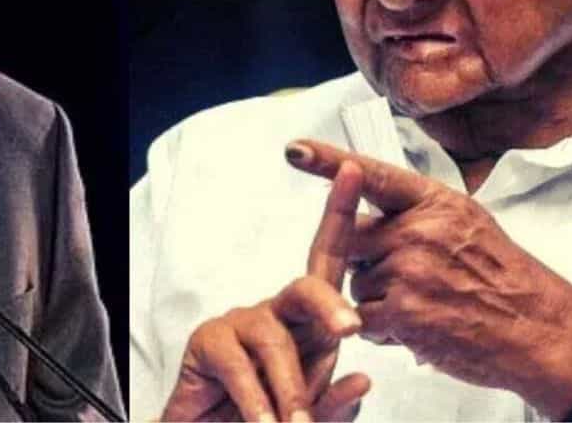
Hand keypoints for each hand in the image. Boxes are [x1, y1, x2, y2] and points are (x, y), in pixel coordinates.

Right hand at [160, 163, 372, 421]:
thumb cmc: (270, 421)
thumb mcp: (314, 417)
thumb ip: (338, 404)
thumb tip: (363, 378)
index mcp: (311, 326)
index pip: (331, 264)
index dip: (341, 217)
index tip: (353, 173)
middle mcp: (277, 315)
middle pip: (306, 286)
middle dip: (328, 304)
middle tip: (348, 329)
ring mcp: (240, 324)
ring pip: (276, 341)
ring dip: (290, 389)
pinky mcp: (208, 341)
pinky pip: (240, 367)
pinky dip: (256, 402)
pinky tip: (263, 421)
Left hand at [284, 139, 571, 417]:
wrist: (541, 331)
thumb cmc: (504, 279)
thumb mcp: (467, 224)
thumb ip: (417, 213)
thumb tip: (369, 208)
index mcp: (435, 202)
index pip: (373, 176)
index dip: (329, 162)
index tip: (295, 150)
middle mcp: (419, 229)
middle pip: (351, 239)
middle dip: (365, 261)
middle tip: (407, 278)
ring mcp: (410, 270)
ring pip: (356, 282)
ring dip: (376, 300)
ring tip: (424, 306)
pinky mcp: (404, 311)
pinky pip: (361, 317)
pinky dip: (379, 329)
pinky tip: (414, 329)